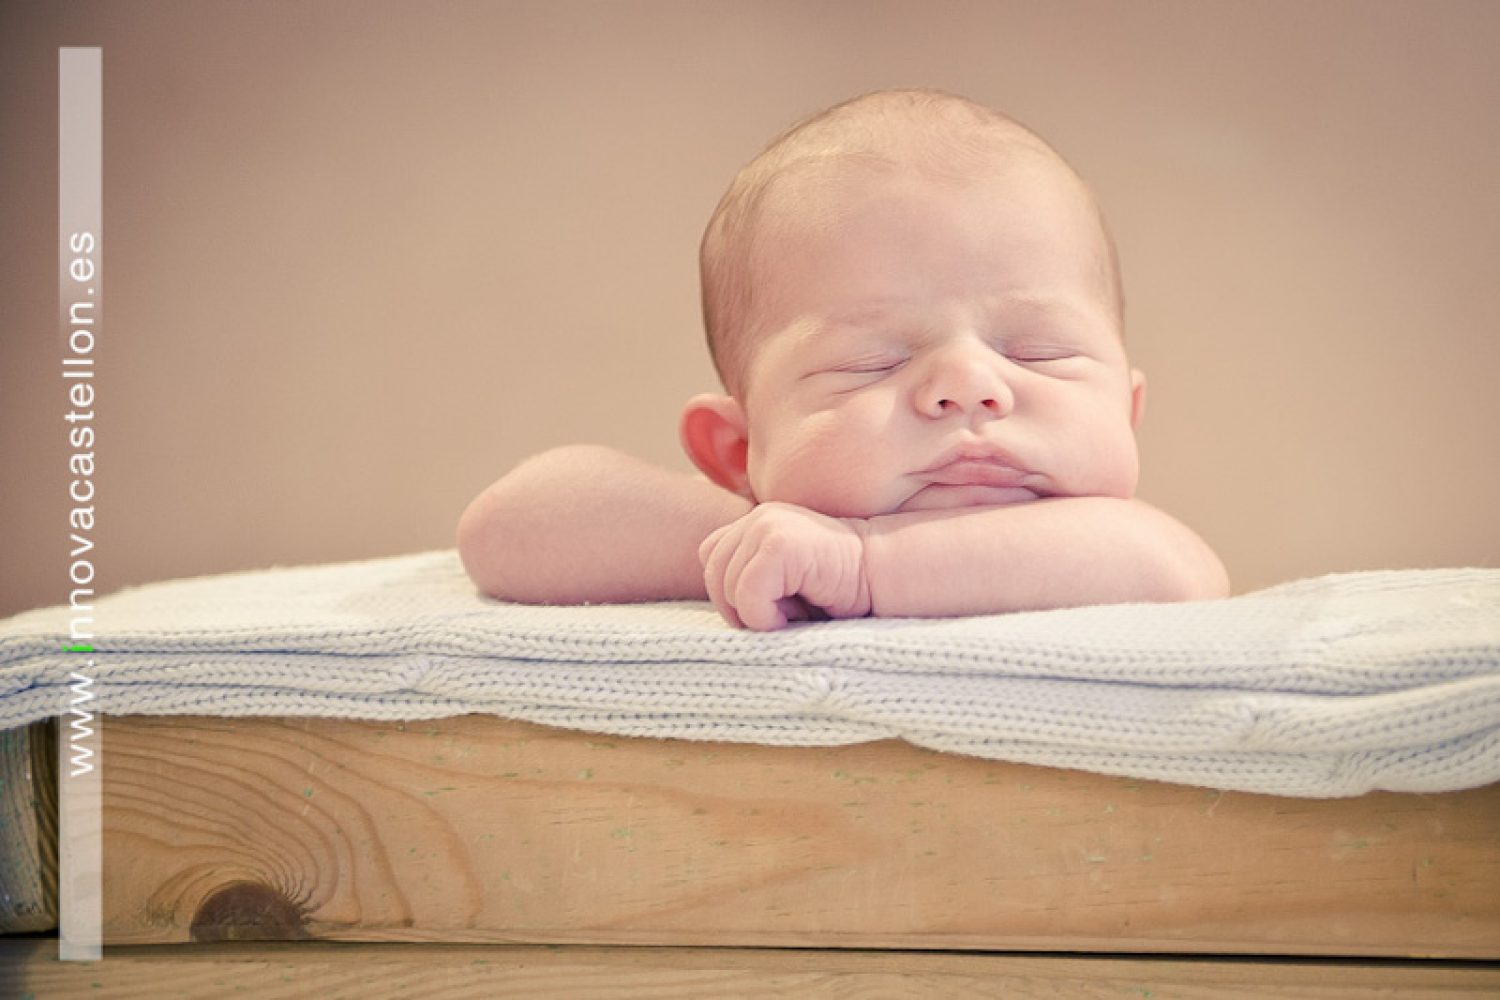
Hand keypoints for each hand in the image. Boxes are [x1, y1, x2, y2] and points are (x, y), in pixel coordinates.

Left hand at [697, 501, 871, 630]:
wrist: (882, 574)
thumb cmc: (837, 588)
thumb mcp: (784, 581)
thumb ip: (750, 579)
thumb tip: (722, 609)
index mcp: (755, 522)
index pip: (710, 558)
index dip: (732, 592)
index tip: (771, 604)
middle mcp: (757, 517)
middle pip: (714, 576)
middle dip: (741, 609)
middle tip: (782, 615)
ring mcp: (766, 526)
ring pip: (729, 590)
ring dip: (759, 615)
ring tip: (795, 611)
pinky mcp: (779, 544)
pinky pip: (748, 596)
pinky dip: (766, 618)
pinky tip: (797, 613)